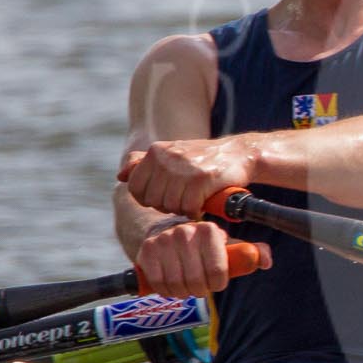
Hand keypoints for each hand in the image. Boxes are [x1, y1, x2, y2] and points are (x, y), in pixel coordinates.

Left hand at [120, 136, 261, 218]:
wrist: (241, 153)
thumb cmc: (205, 158)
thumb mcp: (173, 154)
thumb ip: (144, 163)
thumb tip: (121, 175)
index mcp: (156, 151)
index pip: (134, 186)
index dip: (147, 198)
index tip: (165, 197)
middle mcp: (166, 157)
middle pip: (151, 199)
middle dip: (166, 205)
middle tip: (182, 200)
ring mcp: (184, 168)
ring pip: (169, 205)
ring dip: (182, 209)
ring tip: (194, 200)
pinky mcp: (202, 179)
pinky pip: (188, 207)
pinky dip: (196, 211)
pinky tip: (203, 204)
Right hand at [135, 221, 269, 296]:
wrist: (167, 232)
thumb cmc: (203, 246)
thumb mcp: (227, 247)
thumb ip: (249, 254)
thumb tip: (267, 261)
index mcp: (209, 230)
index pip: (217, 271)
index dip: (217, 283)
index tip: (216, 283)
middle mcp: (185, 232)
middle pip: (195, 281)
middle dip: (200, 290)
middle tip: (200, 287)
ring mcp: (164, 240)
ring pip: (176, 284)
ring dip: (183, 292)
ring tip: (186, 286)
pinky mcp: (146, 250)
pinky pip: (158, 283)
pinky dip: (166, 291)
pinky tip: (171, 285)